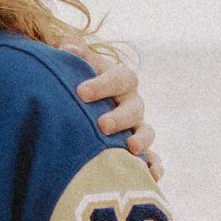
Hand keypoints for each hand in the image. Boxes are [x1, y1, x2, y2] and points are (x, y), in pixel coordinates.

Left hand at [75, 52, 154, 167]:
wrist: (83, 103)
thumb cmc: (79, 82)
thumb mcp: (78, 66)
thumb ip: (74, 54)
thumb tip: (66, 44)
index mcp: (119, 80)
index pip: (117, 78)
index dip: (101, 85)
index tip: (80, 93)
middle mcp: (132, 103)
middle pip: (134, 108)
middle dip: (120, 117)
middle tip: (101, 125)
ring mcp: (137, 127)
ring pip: (147, 132)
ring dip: (142, 140)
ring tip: (130, 149)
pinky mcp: (137, 151)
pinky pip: (152, 159)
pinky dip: (154, 167)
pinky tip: (150, 176)